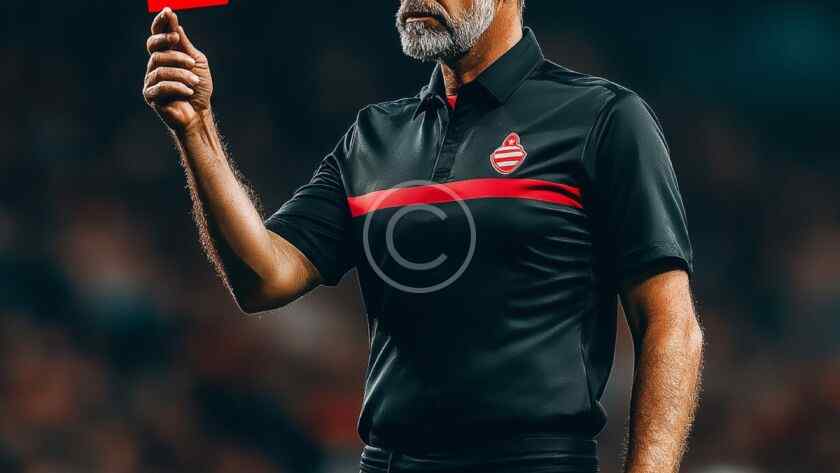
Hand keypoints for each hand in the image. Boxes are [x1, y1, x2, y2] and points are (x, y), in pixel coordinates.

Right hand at [143, 7, 213, 131]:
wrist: (199, 113)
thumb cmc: (199, 88)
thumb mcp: (197, 63)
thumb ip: (185, 46)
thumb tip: (175, 26)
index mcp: (166, 55)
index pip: (157, 35)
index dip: (161, 23)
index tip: (168, 12)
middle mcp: (155, 66)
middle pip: (154, 50)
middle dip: (171, 49)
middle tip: (182, 49)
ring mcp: (151, 80)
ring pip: (160, 68)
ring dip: (182, 73)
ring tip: (195, 81)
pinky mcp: (150, 96)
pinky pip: (161, 86)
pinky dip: (178, 87)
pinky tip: (189, 91)